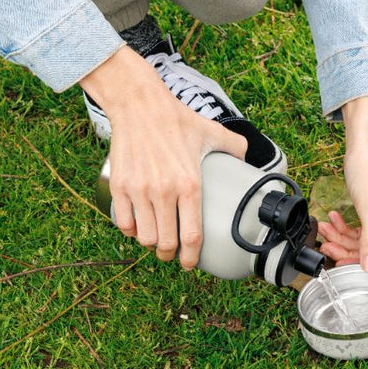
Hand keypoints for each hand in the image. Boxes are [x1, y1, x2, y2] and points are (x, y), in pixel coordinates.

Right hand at [81, 48, 246, 268]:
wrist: (140, 105)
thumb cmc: (177, 119)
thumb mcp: (212, 132)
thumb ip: (235, 148)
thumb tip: (248, 163)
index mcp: (190, 184)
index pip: (192, 236)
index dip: (192, 258)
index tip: (191, 263)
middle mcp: (164, 191)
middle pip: (165, 243)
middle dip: (170, 254)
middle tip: (172, 252)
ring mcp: (139, 190)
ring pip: (144, 238)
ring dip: (151, 245)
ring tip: (156, 240)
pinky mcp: (119, 186)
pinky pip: (124, 223)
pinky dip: (131, 231)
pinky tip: (138, 228)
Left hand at [315, 96, 367, 270]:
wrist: (364, 142)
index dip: (363, 264)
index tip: (341, 264)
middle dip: (347, 248)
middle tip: (327, 244)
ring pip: (364, 242)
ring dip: (342, 237)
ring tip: (325, 229)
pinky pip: (362, 230)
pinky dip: (345, 228)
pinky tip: (333, 220)